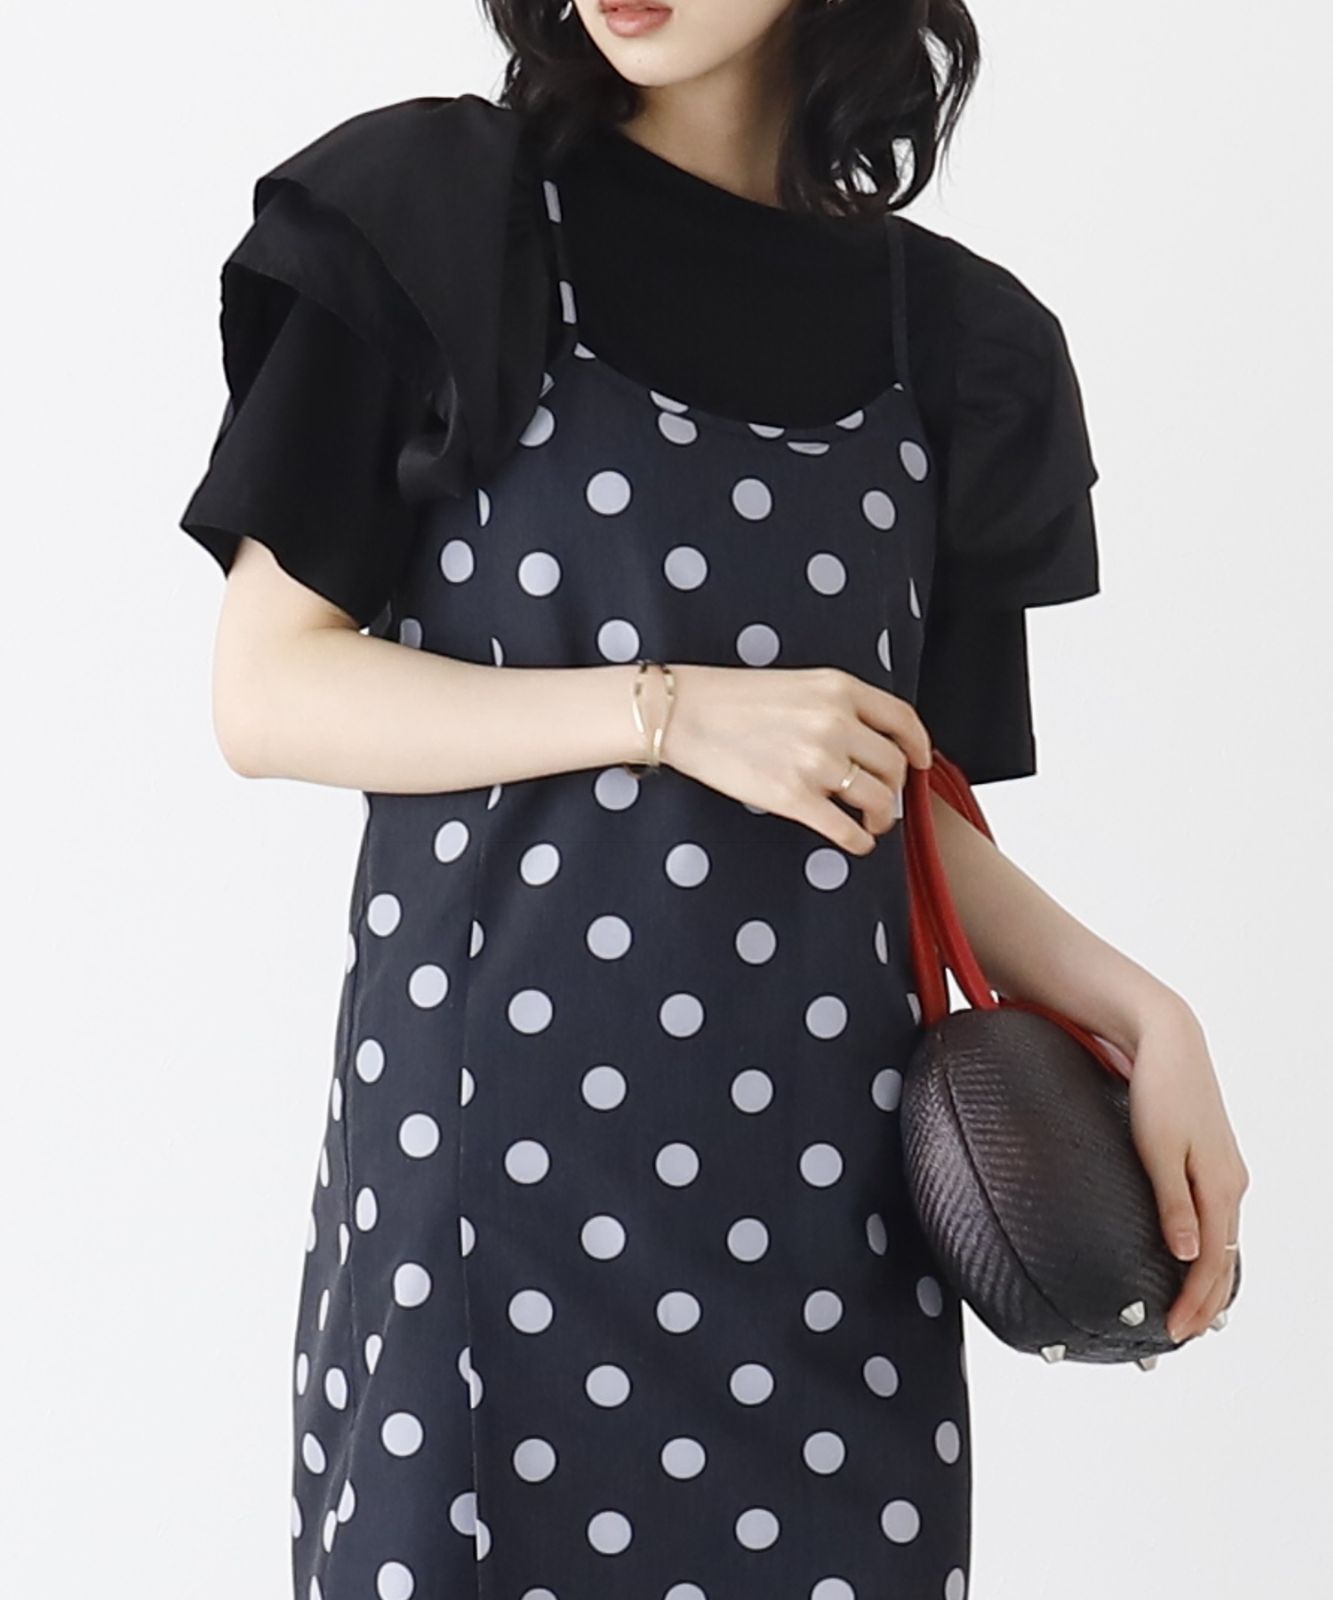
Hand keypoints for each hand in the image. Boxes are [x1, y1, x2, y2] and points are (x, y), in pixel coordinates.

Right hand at [660, 663, 932, 852]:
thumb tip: (868, 741)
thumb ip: (838, 706)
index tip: (920, 761)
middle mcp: (836, 723)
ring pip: (878, 799)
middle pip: (894, 766)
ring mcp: (816, 761)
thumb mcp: (798, 683)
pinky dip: (858, 841)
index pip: (902, 719)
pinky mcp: (794, 797)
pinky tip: (855, 842)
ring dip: (881, 817)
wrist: (683, 713)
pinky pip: (846, 829)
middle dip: (896, 788)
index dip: (918, 745)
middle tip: (884, 798)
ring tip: (871, 822)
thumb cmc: (732, 698)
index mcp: (839, 688)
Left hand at [1125, 1000, 1250, 1341]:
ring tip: (1191, 1309)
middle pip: (1224, 1258)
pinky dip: (1208, 1247)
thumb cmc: (1160, 1089)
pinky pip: (1217, 1218)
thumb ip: (1173, 1203)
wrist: (1169, 1041)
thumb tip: (1186, 1255)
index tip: (1174, 1332)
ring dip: (1209, 1278)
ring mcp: (1225, 1171)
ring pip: (1223, 1239)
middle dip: (1207, 1301)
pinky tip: (1193, 1256)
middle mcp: (1231, 1183)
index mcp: (1221, 1185)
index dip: (1196, 1301)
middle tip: (1184, 1335)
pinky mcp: (1212, 1159)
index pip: (1213, 1262)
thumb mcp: (1157, 1148)